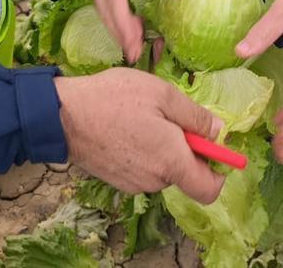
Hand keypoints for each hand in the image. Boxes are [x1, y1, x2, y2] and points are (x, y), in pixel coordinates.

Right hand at [55, 67, 225, 203]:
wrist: (63, 115)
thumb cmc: (114, 98)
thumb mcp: (162, 94)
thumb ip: (195, 116)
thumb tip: (218, 132)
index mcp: (171, 161)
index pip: (209, 189)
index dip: (219, 171)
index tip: (213, 146)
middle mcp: (155, 180)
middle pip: (185, 174)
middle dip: (186, 149)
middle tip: (168, 117)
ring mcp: (134, 183)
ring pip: (164, 169)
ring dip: (163, 149)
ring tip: (142, 118)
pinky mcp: (118, 180)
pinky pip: (144, 169)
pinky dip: (144, 152)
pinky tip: (127, 128)